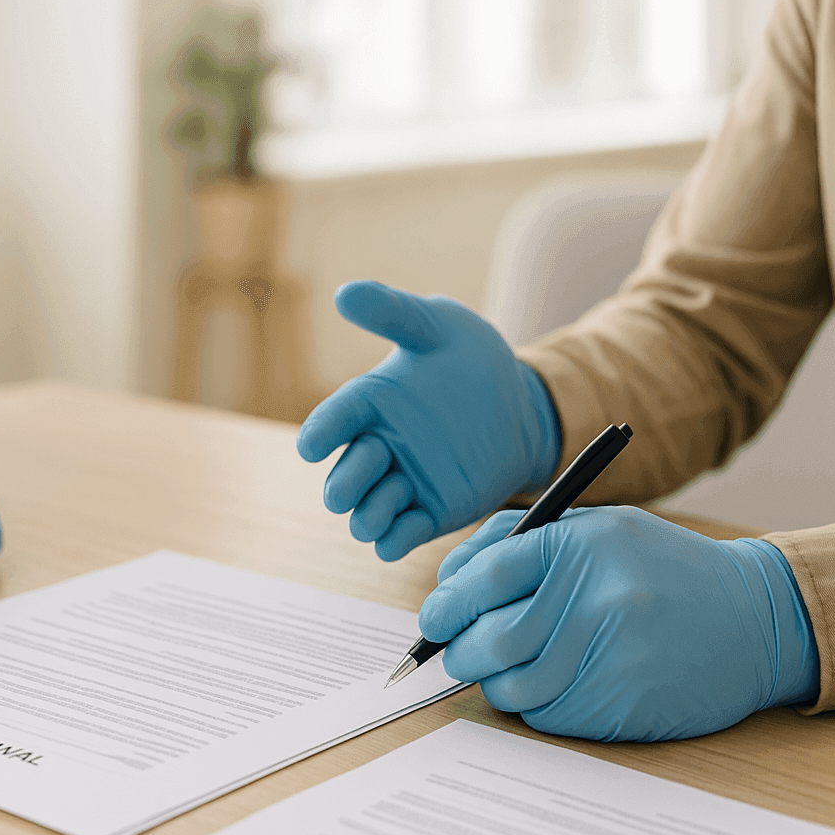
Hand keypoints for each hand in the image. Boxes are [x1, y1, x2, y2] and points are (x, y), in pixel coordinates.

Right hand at [296, 281, 560, 560]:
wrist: (522, 404)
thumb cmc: (471, 357)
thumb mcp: (438, 326)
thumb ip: (394, 312)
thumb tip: (345, 293)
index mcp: (369, 403)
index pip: (334, 420)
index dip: (320, 433)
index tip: (312, 446)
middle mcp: (377, 446)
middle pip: (345, 476)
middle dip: (344, 484)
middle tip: (350, 487)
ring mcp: (401, 482)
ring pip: (366, 512)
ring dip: (367, 516)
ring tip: (379, 515)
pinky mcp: (427, 512)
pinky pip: (400, 535)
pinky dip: (393, 541)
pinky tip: (397, 537)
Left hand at [419, 506, 819, 741]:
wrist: (758, 618)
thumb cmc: (660, 569)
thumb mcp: (596, 529)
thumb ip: (518, 543)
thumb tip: (447, 582)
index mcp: (580, 546)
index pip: (483, 578)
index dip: (446, 603)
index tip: (434, 618)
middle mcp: (594, 600)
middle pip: (487, 640)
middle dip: (459, 650)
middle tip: (459, 650)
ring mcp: (610, 657)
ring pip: (510, 687)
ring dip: (497, 682)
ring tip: (511, 666)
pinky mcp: (623, 705)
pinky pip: (546, 716)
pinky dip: (537, 705)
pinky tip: (559, 683)